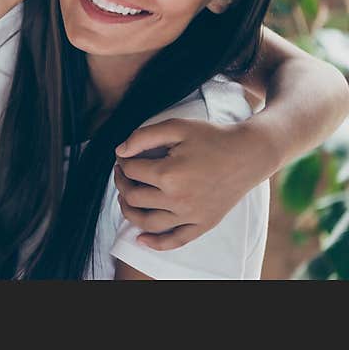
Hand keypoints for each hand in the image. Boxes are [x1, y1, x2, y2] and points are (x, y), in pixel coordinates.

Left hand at [113, 117, 262, 250]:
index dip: (122, 162)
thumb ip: (143, 137)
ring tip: (125, 199)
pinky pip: (175, 240)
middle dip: (121, 183)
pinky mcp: (203, 224)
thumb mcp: (176, 127)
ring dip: (129, 212)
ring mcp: (191, 215)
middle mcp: (178, 199)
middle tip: (121, 174)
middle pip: (134, 197)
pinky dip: (156, 243)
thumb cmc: (212, 137)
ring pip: (147, 222)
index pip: (131, 171)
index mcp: (169, 174)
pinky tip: (141, 239)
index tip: (123, 157)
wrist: (248, 154)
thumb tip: (119, 151)